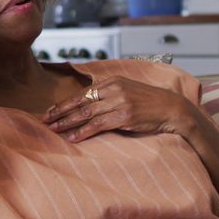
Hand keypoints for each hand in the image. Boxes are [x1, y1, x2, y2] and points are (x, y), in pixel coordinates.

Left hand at [42, 76, 197, 142]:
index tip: (51, 111)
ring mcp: (119, 102)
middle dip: (60, 112)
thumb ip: (110, 94)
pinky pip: (98, 125)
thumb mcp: (128, 91)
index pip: (82, 93)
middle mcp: (113, 90)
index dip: (64, 103)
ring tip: (53, 130)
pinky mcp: (124, 116)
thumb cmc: (150, 102)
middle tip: (45, 121)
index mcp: (112, 81)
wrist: (172, 109)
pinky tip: (73, 138)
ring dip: (67, 123)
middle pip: (80, 102)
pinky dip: (83, 132)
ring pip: (86, 114)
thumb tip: (90, 103)